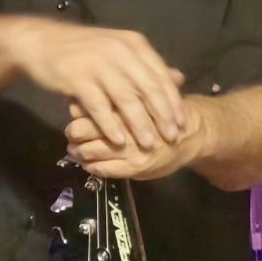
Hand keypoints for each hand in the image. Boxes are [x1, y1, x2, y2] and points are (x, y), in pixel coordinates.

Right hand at [13, 21, 185, 155]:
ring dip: (140, 125)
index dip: (172, 101)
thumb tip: (178, 78)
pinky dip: (111, 125)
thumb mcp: (119, 50)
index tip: (182, 123)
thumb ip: (147, 65)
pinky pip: (99, 106)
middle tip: (172, 137)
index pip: (160, 75)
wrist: (42, 42)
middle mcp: (119, 51)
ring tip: (149, 144)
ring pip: (126, 99)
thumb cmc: (84, 50)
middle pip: (147, 88)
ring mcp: (97, 64)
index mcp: (133, 44)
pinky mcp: (77, 79)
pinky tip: (119, 141)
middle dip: (162, 115)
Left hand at [65, 99, 208, 181]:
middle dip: (74, 133)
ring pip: (91, 151)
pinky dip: (93, 167)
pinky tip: (89, 164)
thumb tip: (86, 91)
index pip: (92, 106)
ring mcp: (130, 149)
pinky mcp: (134, 168)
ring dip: (79, 152)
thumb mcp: (145, 94)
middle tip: (71, 134)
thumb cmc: (162, 112)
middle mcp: (126, 126)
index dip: (78, 110)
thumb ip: (118, 92)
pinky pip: (104, 169)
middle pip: (85, 129)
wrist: (190, 135)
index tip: (74, 112)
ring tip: (76, 150)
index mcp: (126, 105)